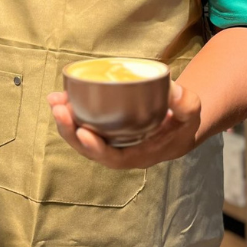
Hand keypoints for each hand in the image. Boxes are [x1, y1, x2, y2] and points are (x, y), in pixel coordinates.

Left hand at [47, 81, 202, 168]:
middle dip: (70, 130)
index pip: (113, 157)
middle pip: (88, 148)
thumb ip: (184, 103)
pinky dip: (70, 114)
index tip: (82, 131)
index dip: (95, 147)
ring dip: (65, 122)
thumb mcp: (191, 113)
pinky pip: (82, 127)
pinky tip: (61, 98)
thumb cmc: (183, 124)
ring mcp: (109, 143)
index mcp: (139, 155)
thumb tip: (170, 89)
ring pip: (81, 138)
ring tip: (55, 100)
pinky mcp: (104, 132)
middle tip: (60, 108)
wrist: (178, 130)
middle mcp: (119, 153)